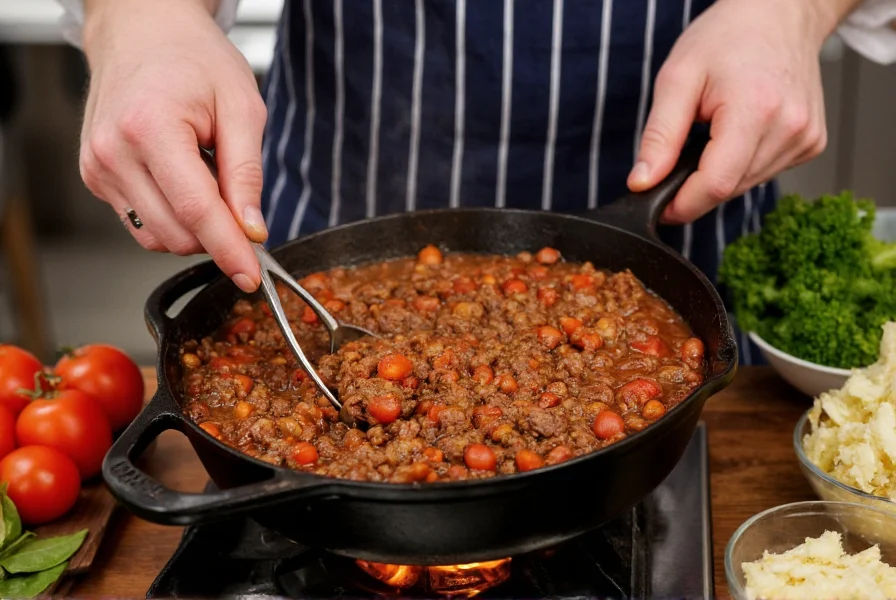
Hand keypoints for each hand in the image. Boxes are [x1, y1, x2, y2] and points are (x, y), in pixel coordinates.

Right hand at [79, 0, 266, 291]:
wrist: (144, 31)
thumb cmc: (195, 58)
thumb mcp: (242, 107)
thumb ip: (247, 174)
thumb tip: (252, 230)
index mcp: (150, 128)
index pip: (197, 212)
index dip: (229, 250)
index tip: (251, 276)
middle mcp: (113, 153)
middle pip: (176, 234)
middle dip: (217, 235)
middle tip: (239, 202)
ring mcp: (98, 168)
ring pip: (157, 237)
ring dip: (194, 227)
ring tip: (206, 175)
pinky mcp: (95, 178)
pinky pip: (142, 223)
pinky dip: (173, 217)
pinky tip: (182, 179)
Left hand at [628, 0, 855, 223]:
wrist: (778, 13)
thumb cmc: (727, 37)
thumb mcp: (677, 78)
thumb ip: (659, 136)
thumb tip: (642, 182)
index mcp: (756, 110)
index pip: (716, 185)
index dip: (681, 204)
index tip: (658, 206)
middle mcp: (789, 128)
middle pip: (729, 188)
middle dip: (695, 185)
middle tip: (679, 156)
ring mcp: (806, 137)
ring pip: (746, 184)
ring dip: (719, 173)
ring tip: (712, 132)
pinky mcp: (811, 143)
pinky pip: (764, 172)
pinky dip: (741, 163)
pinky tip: (738, 132)